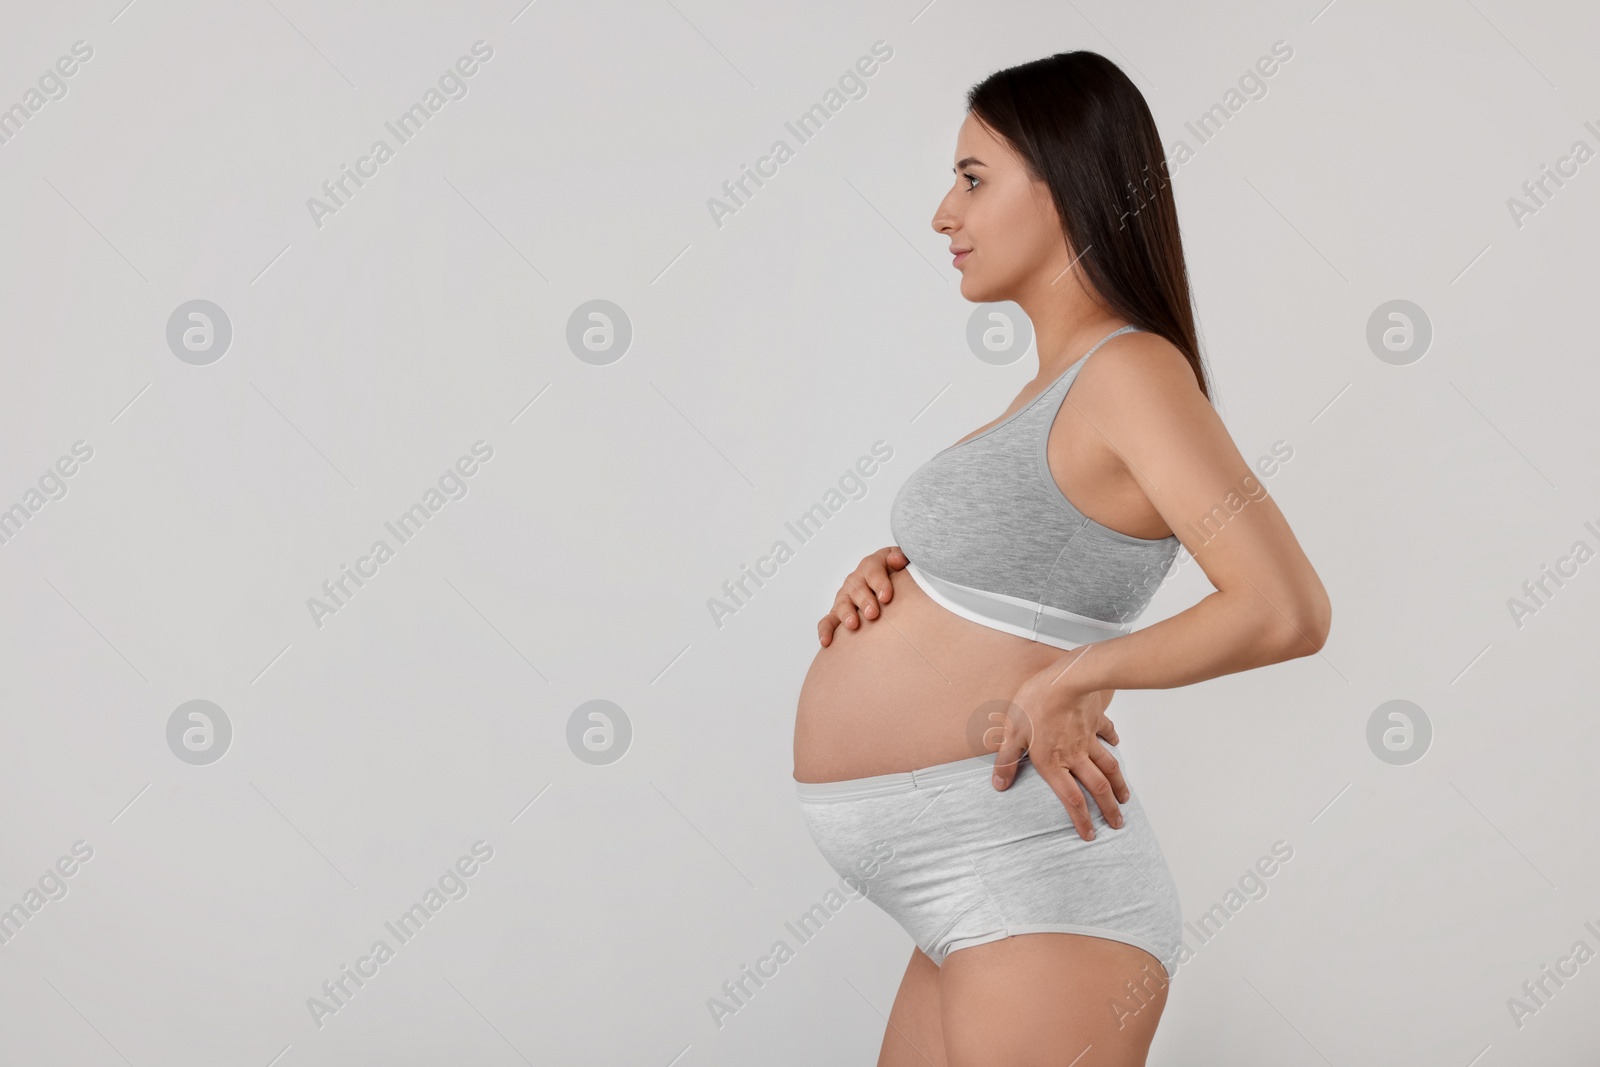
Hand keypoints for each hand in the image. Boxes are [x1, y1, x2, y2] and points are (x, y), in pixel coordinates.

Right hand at [817, 546, 908, 645]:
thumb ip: (900, 557)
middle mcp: (856, 580)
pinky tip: (826, 641)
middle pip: (857, 589)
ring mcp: (846, 597)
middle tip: (872, 613)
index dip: (879, 583)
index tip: (886, 597)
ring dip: (846, 614)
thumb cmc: (897, 573)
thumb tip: (897, 560)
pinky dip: (825, 630)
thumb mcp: (901, 560)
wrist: (891, 582)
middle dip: (864, 601)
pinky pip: (828, 621)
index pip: (873, 572)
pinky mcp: (838, 613)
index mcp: (871, 566)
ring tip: (853, 625)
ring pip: (842, 604)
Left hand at [991, 651, 1128, 840]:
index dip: (1081, 819)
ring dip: (1118, 784)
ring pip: (1108, 767)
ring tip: (1125, 798)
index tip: (1090, 834)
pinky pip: (1107, 733)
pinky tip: (1116, 744)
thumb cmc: (1035, 705)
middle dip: (1108, 808)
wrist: (1066, 680)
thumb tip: (999, 785)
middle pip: (1097, 788)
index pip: (1070, 799)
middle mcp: (1075, 756)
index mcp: (1053, 763)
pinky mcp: (1096, 721)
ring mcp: (1089, 739)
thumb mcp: (1012, 733)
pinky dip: (1113, 741)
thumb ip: (1007, 760)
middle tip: (1118, 823)